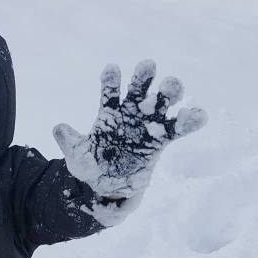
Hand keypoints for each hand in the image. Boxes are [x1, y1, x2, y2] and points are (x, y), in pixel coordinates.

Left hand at [53, 61, 206, 197]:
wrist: (108, 189)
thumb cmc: (91, 168)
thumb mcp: (77, 157)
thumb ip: (70, 142)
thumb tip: (58, 128)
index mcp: (109, 113)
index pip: (110, 89)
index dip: (111, 79)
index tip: (112, 70)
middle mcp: (130, 113)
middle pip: (140, 88)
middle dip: (144, 76)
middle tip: (148, 68)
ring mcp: (147, 125)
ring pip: (162, 102)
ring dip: (170, 91)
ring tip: (173, 88)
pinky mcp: (161, 140)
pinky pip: (178, 128)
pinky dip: (190, 120)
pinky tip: (199, 115)